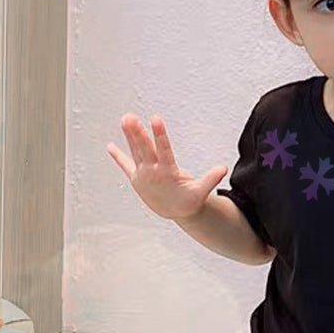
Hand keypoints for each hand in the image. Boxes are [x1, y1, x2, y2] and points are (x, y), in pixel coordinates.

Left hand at [108, 114, 226, 220]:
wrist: (176, 214)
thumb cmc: (189, 201)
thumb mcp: (201, 191)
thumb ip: (211, 179)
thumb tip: (223, 168)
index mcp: (168, 173)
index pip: (163, 150)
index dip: (159, 134)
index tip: (155, 119)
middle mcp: (152, 173)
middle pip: (144, 149)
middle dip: (137, 133)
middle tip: (130, 117)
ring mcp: (143, 175)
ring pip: (135, 152)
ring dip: (129, 136)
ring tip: (125, 119)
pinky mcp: (136, 179)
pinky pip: (126, 165)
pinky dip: (117, 156)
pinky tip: (109, 146)